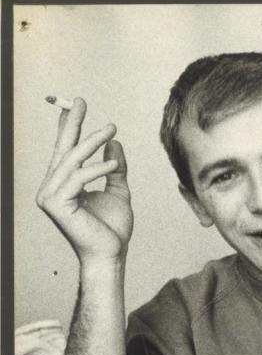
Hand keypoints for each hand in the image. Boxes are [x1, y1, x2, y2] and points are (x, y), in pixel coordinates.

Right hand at [35, 98, 132, 263]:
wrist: (111, 254)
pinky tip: (113, 164)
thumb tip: (114, 143)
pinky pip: (77, 178)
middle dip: (72, 123)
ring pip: (72, 160)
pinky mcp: (55, 204)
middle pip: (63, 149)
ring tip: (111, 128)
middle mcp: (51, 187)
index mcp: (63, 184)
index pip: (65, 151)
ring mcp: (49, 195)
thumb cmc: (113, 229)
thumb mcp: (118, 192)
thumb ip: (115, 169)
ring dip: (92, 141)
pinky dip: (96, 169)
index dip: (69, 127)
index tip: (76, 105)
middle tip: (81, 100)